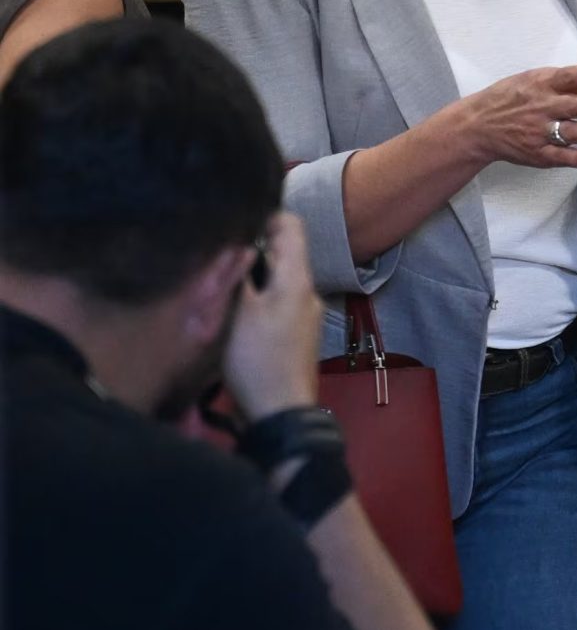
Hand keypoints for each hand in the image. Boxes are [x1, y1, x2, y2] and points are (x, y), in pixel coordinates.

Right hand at [223, 213, 322, 419]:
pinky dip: (257, 299)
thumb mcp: (239, 313)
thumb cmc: (257, 359)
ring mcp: (305, 314)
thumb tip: (240, 244)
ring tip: (219, 280)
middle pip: (283, 254)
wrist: (280, 412)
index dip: (264, 217)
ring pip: (278, 280)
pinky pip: (277, 302)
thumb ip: (242, 275)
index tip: (232, 220)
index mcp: (298, 279)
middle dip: (252, 249)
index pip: (291, 227)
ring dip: (253, 276)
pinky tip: (233, 310)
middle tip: (216, 253)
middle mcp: (307, 291)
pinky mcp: (296, 333)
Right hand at [453, 63, 576, 169]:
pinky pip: (561, 158)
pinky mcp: (538, 154)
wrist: (477, 125)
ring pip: (571, 132)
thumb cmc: (513, 97)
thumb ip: (576, 81)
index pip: (568, 77)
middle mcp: (541, 107)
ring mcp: (539, 132)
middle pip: (573, 106)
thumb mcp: (537, 80)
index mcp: (541, 84)